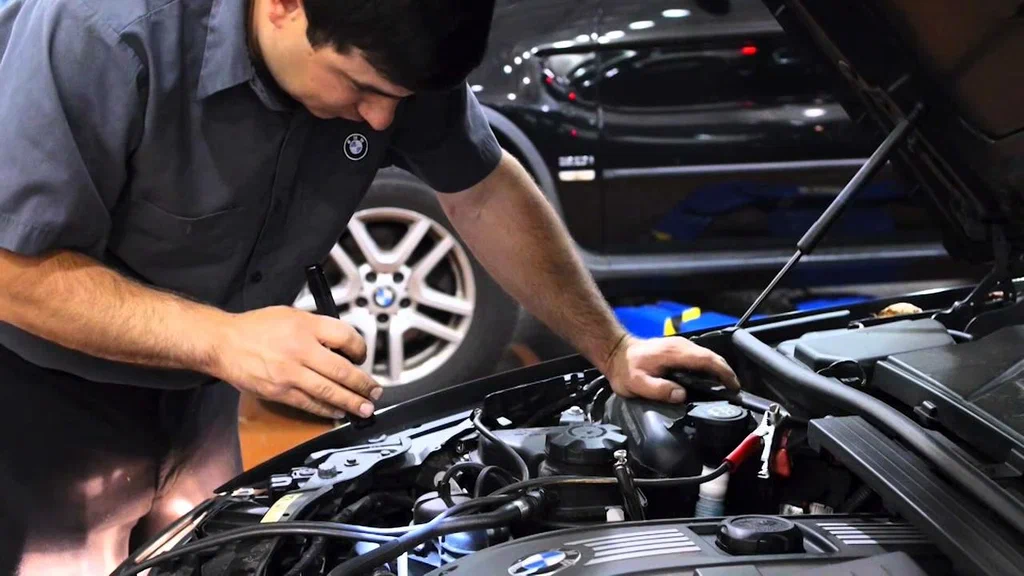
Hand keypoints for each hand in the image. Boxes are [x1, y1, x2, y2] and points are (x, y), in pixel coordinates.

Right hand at [211, 306, 382, 418]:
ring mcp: (290, 374)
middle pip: (342, 370)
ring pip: (328, 391)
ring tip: (365, 408)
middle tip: (375, 391)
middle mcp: (300, 350)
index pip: (345, 337)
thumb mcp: (292, 315)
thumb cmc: (257, 327)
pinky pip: (309, 404)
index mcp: (305, 326)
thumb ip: (318, 328)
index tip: (363, 356)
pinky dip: (327, 410)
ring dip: (351, 402)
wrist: (223, 343)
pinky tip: (338, 412)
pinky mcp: (279, 392)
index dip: (360, 349)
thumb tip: (342, 346)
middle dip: (363, 384)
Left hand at [604, 335, 739, 402]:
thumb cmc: (625, 368)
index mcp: (674, 353)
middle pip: (712, 356)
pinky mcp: (678, 349)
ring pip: (707, 356)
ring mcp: (680, 345)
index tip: (733, 385)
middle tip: (733, 390)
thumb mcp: (638, 384)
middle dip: (726, 372)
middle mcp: (680, 346)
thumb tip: (681, 395)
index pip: (707, 359)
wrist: (616, 353)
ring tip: (725, 387)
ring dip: (718, 369)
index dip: (723, 372)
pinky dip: (710, 367)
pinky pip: (699, 357)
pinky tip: (710, 379)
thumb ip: (659, 390)